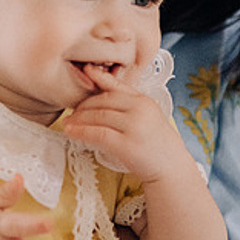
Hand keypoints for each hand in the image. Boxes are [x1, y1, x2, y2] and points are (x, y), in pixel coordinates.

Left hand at [61, 66, 182, 182]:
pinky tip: (72, 132)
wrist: (171, 168)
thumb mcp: (149, 117)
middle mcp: (140, 110)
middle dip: (83, 106)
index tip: (85, 70)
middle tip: (71, 112)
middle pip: (103, 101)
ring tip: (68, 123)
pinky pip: (98, 134)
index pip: (116, 86)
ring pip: (98, 116)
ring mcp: (134, 126)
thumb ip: (130, 105)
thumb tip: (103, 97)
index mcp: (145, 101)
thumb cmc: (158, 145)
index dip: (98, 78)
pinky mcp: (126, 145)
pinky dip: (81, 132)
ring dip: (78, 119)